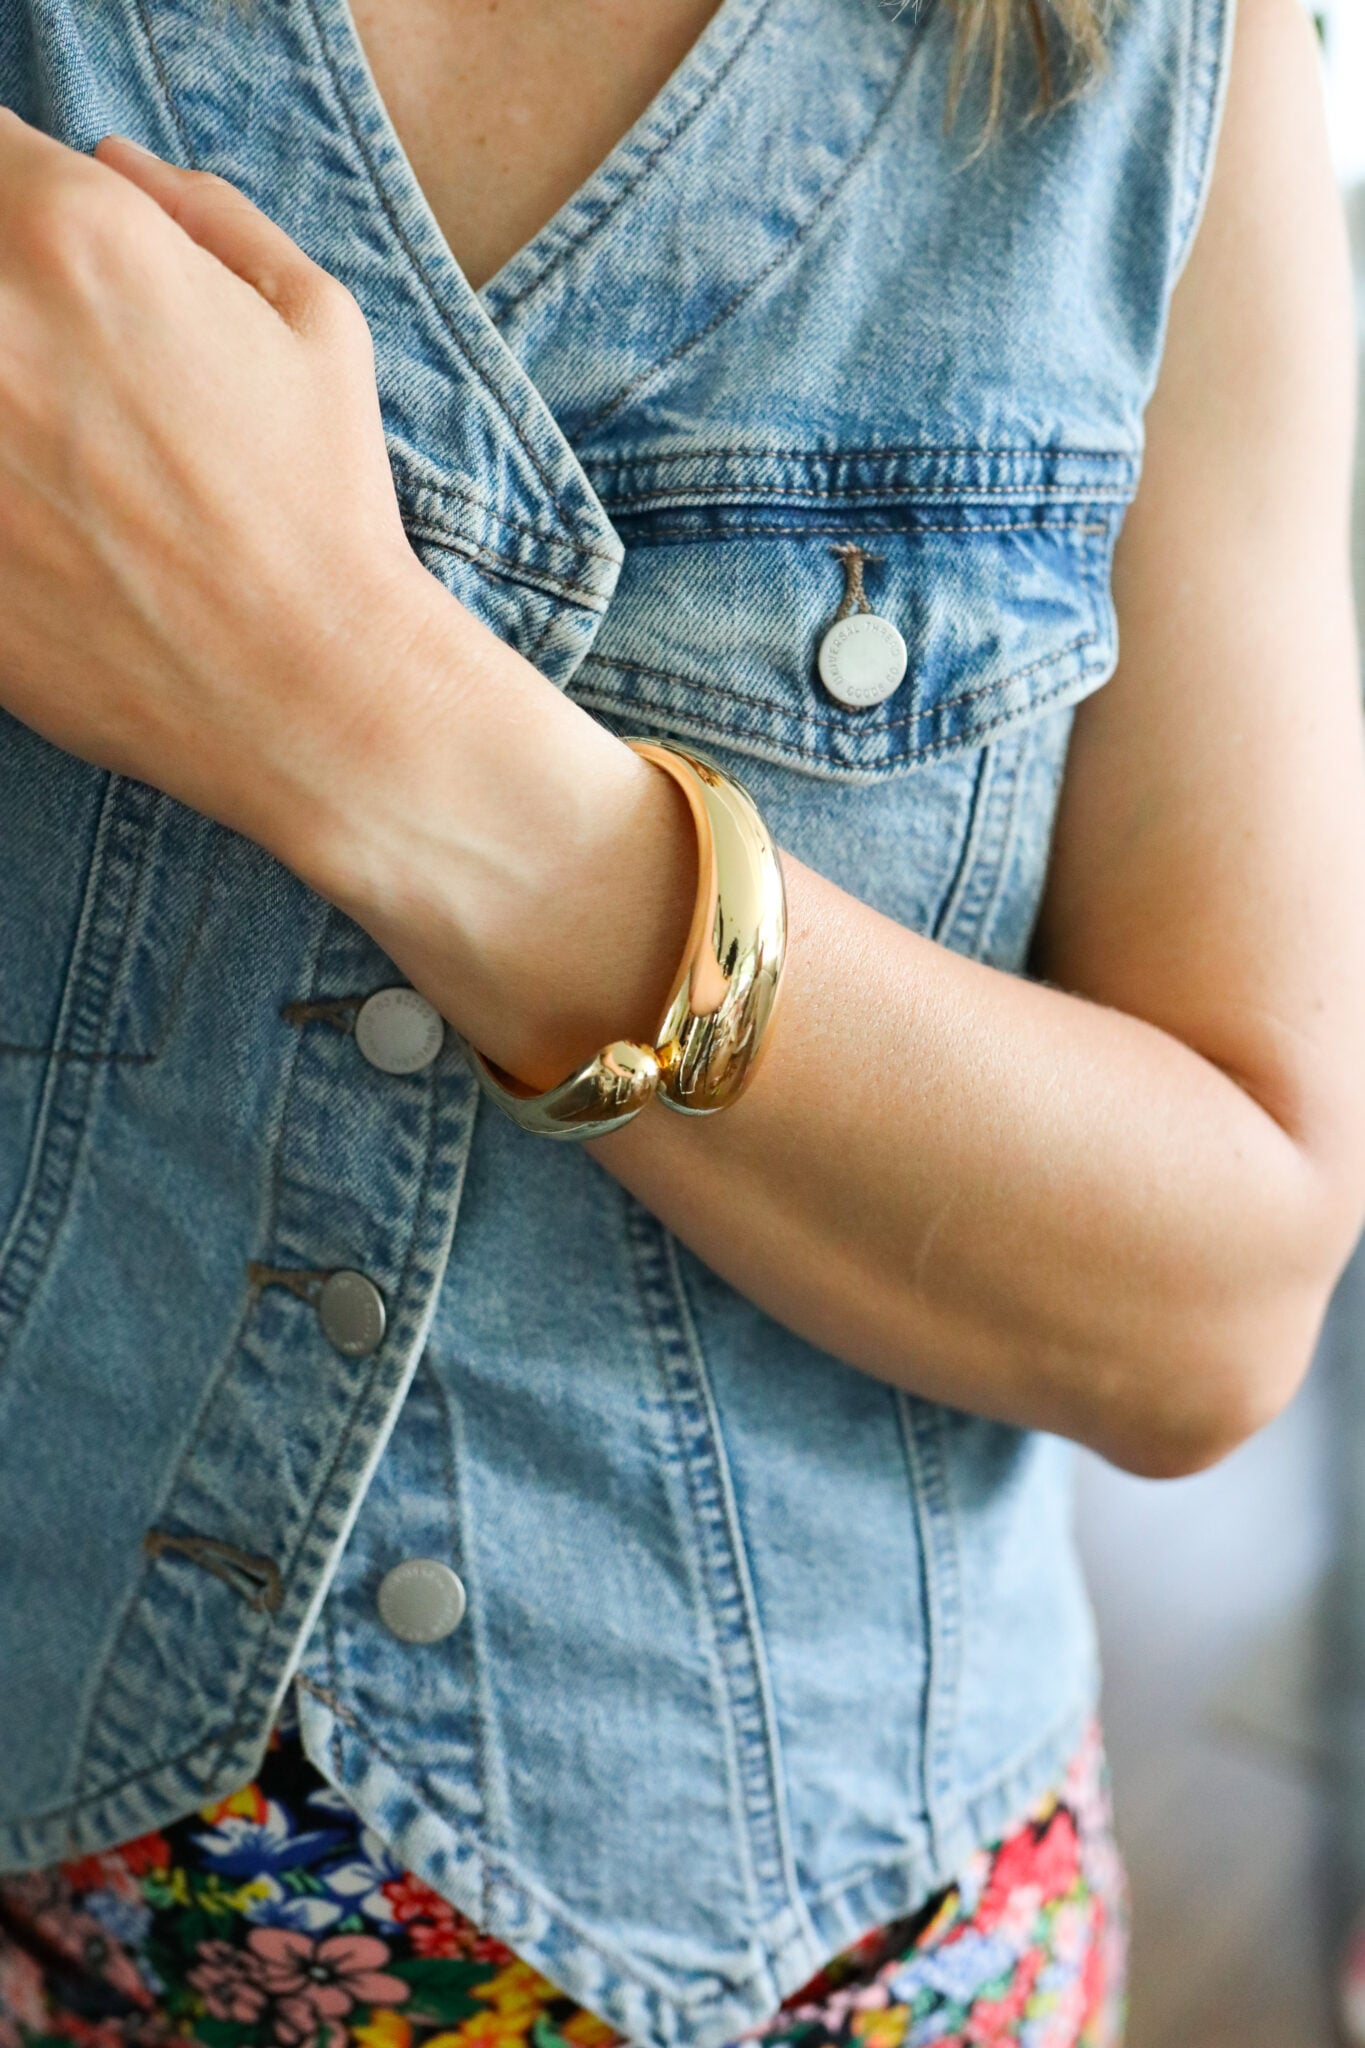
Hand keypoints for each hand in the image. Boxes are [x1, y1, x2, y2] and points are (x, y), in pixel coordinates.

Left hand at [0, 111, 437, 860]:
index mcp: (77, 234)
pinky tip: (37, 527)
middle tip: (61, 389)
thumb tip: (116, 163)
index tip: (50, 272)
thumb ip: (206, 213)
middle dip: (6, 317)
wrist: (304, 690)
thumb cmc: (324, 510)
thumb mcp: (316, 323)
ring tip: (53, 467)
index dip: (24, 214)